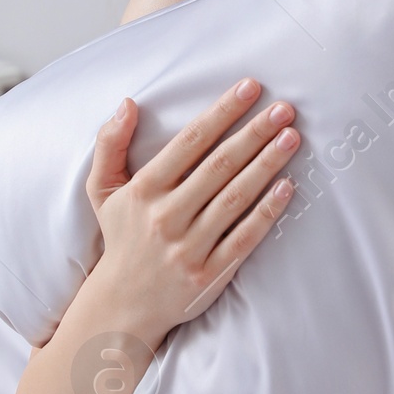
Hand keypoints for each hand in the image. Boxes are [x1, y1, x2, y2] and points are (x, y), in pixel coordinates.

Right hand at [85, 79, 300, 350]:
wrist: (122, 305)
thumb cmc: (121, 238)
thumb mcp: (102, 191)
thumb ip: (110, 144)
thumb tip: (128, 103)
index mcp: (143, 190)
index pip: (189, 142)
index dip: (221, 112)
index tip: (250, 88)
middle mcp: (166, 217)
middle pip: (219, 166)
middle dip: (254, 133)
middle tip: (284, 110)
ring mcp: (188, 247)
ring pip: (235, 198)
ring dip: (266, 165)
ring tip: (291, 138)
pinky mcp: (209, 273)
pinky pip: (244, 238)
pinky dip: (267, 212)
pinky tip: (287, 188)